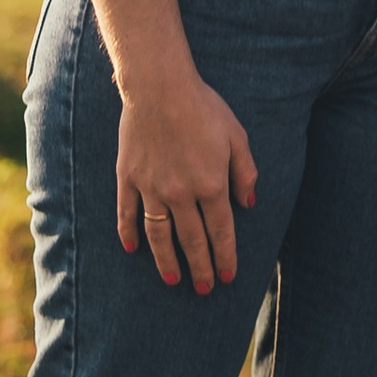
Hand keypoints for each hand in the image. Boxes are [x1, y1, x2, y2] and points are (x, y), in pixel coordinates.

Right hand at [118, 73, 258, 292]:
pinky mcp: (129, 178)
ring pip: (159, 235)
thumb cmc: (203, 107)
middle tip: (204, 289)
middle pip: (192, 241)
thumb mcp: (237, 136)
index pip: (221, 232)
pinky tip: (132, 249)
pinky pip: (127, 212)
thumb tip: (249, 204)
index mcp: (211, 185)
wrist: (159, 87)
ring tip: (174, 280)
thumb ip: (245, 173)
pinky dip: (129, 233)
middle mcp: (181, 194)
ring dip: (167, 261)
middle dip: (200, 269)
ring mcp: (151, 188)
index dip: (225, 257)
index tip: (228, 276)